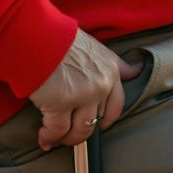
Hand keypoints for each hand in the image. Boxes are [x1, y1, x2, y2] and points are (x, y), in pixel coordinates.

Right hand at [29, 29, 142, 150]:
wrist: (37, 33)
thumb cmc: (59, 36)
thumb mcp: (92, 45)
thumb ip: (110, 63)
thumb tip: (136, 70)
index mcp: (110, 69)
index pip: (117, 103)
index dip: (108, 118)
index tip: (102, 124)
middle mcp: (101, 84)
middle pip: (98, 120)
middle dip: (85, 129)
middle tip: (72, 131)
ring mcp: (82, 95)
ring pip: (80, 130)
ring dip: (67, 137)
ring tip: (55, 137)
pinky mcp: (60, 104)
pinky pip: (57, 131)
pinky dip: (49, 137)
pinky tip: (44, 139)